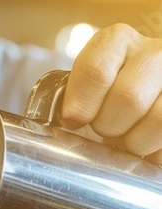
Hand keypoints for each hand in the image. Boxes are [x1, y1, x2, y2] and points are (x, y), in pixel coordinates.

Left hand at [62, 24, 161, 163]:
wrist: (143, 100)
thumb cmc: (107, 102)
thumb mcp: (87, 92)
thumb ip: (75, 99)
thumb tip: (71, 120)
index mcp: (118, 42)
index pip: (96, 69)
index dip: (81, 104)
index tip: (74, 121)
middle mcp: (154, 53)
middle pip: (128, 97)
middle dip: (109, 126)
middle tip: (106, 129)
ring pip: (157, 120)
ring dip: (135, 141)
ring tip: (129, 137)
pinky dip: (152, 150)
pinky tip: (145, 143)